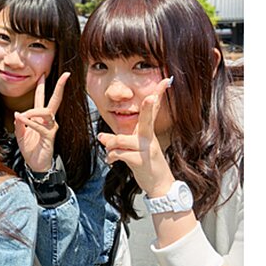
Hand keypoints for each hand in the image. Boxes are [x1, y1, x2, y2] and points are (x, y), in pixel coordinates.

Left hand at [14, 72, 68, 172]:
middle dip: (59, 87)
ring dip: (33, 111)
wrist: (36, 165)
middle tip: (65, 75)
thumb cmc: (30, 149)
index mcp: (40, 117)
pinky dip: (30, 122)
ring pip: (46, 112)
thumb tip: (17, 114)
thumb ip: (19, 124)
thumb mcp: (20, 135)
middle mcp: (48, 120)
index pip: (42, 99)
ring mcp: (51, 127)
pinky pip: (40, 126)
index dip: (42, 87)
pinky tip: (22, 120)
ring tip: (22, 115)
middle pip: (55, 100)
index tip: (43, 75)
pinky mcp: (50, 136)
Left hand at [97, 76, 174, 197]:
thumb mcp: (135, 148)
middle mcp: (149, 138)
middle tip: (151, 97)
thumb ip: (118, 140)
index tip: (165, 81)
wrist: (159, 184)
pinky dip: (111, 157)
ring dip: (109, 145)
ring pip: (120, 140)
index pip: (154, 111)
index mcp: (148, 132)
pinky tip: (111, 161)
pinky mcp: (140, 161)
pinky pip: (118, 153)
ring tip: (108, 150)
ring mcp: (146, 149)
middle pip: (147, 119)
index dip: (159, 95)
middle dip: (149, 107)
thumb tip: (100, 136)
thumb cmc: (145, 163)